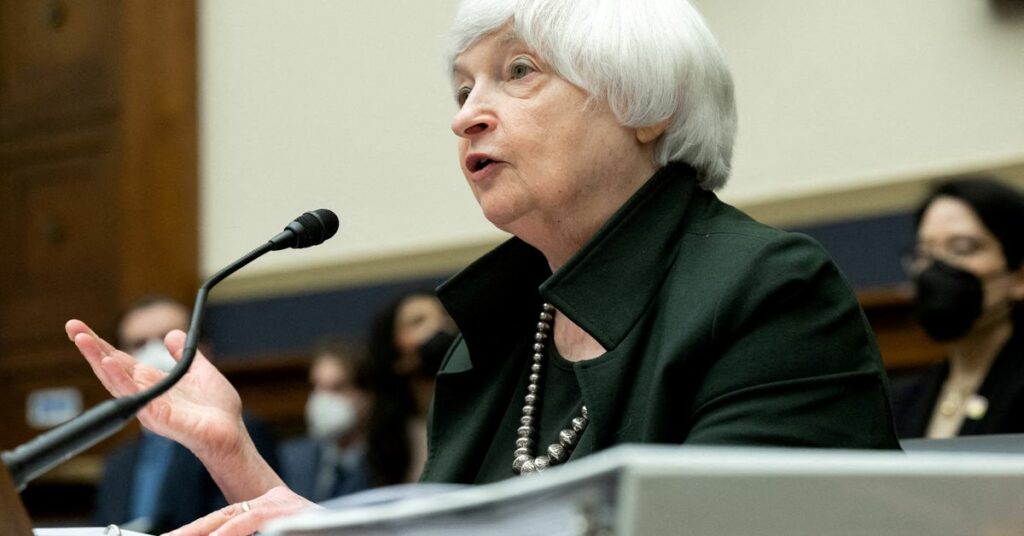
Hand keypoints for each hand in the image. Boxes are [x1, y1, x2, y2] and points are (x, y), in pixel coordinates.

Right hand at [65, 319, 244, 459]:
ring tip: (83, 339)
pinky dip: (120, 379)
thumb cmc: (216, 409)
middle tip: (72, 326)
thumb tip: (172, 333)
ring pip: (116, 381)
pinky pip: (135, 396)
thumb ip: (184, 354)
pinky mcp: (157, 417)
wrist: (231, 432)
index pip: (120, 360)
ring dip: (99, 359)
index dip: (102, 345)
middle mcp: (144, 394)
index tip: (82, 328)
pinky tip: (109, 363)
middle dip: (91, 348)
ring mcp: (147, 406)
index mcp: (151, 383)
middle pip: (111, 368)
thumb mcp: (200, 371)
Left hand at [165, 486, 319, 535]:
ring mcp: (285, 504)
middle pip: (223, 516)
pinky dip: (230, 531)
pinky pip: (251, 519)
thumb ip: (256, 532)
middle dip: (191, 531)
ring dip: (204, 532)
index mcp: (270, 508)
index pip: (225, 519)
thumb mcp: (278, 534)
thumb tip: (219, 533)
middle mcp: (276, 501)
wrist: (355, 529)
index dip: (195, 531)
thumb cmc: (317, 531)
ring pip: (234, 518)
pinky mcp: (291, 510)